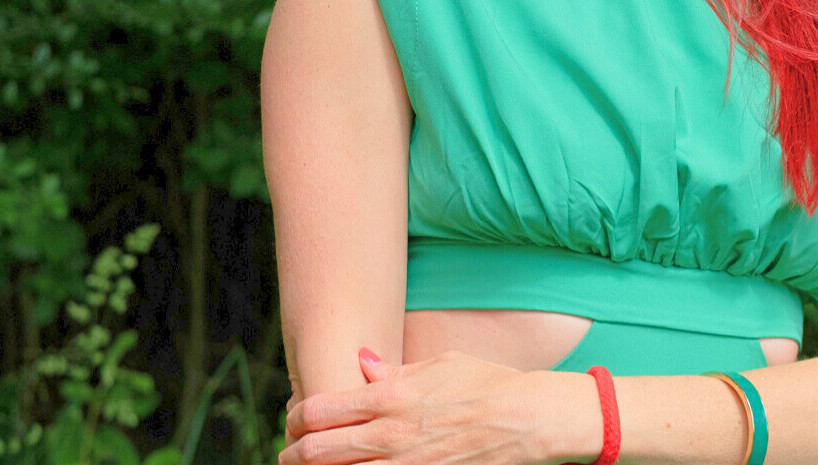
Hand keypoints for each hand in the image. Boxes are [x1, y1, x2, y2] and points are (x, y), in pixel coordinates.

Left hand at [281, 347, 542, 464]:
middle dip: (295, 454)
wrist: (527, 420)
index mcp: (391, 396)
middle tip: (290, 454)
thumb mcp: (440, 364)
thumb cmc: (487, 384)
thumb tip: (362, 364)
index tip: (296, 418)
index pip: (320, 409)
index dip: (298, 416)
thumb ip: (395, 369)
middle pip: (318, 451)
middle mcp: (390, 434)